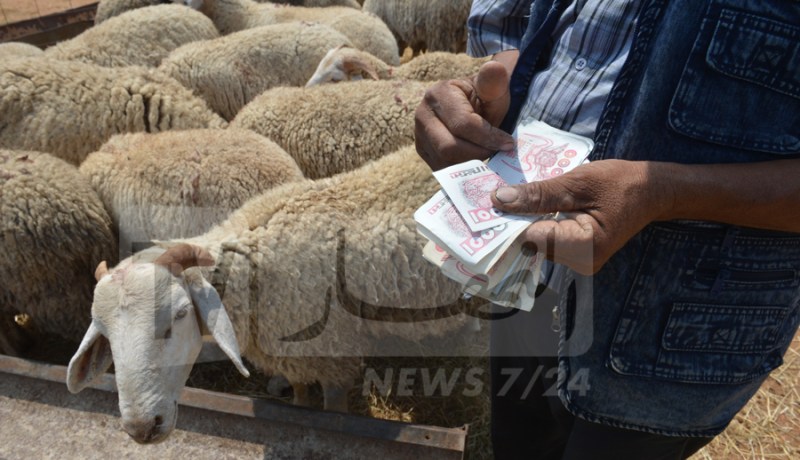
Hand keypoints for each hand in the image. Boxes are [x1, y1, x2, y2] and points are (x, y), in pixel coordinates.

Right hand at [415, 59, 515, 170]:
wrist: (470, 105)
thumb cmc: (485, 98)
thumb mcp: (494, 89)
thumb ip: (495, 82)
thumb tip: (494, 68)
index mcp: (438, 94)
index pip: (463, 124)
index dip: (488, 137)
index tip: (508, 143)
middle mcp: (422, 114)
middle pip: (449, 147)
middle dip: (478, 153)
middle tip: (497, 151)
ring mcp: (418, 134)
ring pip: (445, 161)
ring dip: (470, 162)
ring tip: (486, 150)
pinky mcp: (422, 150)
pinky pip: (441, 168)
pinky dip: (461, 168)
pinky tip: (475, 157)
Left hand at [491, 160, 674, 273]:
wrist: (652, 191)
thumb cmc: (620, 183)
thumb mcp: (578, 181)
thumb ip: (539, 193)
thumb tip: (499, 199)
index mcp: (584, 246)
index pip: (531, 238)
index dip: (504, 222)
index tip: (478, 207)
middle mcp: (580, 262)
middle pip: (530, 244)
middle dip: (509, 222)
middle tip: (481, 200)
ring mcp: (578, 261)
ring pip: (535, 243)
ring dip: (519, 222)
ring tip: (498, 200)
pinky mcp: (575, 254)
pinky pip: (546, 239)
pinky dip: (533, 223)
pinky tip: (521, 206)